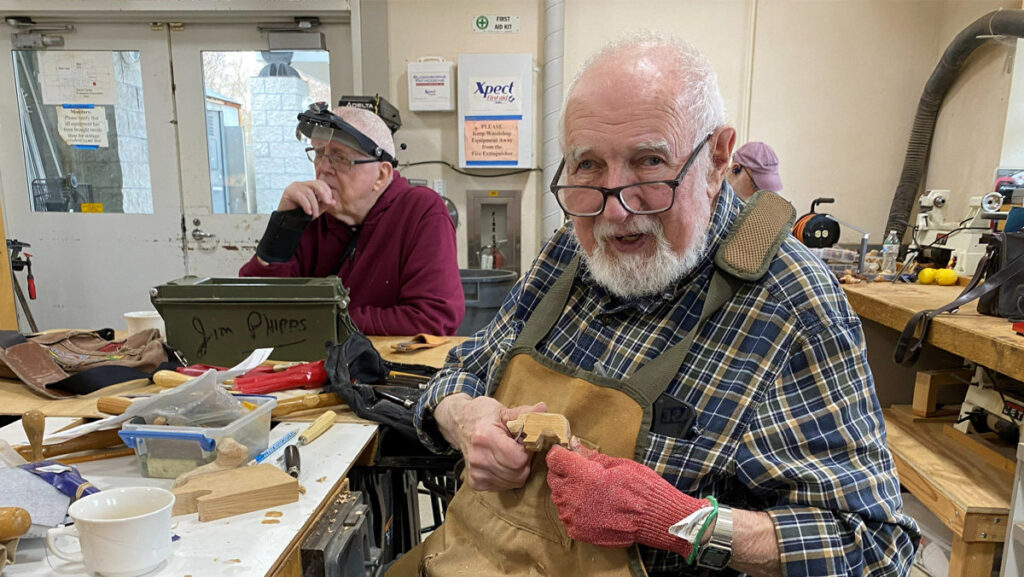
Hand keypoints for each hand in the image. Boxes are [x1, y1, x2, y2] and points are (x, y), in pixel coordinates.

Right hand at [278, 180, 335, 216]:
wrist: (287, 220)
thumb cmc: (301, 214)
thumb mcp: (315, 209)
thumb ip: (324, 205)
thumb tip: (333, 201)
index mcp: (309, 186)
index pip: (321, 183)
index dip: (327, 191)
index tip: (331, 202)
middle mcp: (302, 184)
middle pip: (316, 184)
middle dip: (324, 193)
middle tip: (328, 203)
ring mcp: (294, 187)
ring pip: (309, 192)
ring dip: (314, 205)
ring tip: (315, 215)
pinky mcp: (288, 192)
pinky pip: (300, 196)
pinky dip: (307, 205)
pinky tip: (309, 212)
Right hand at [434, 394, 545, 490]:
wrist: (459, 423)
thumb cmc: (483, 416)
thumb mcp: (503, 411)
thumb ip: (525, 413)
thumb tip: (543, 408)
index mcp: (485, 438)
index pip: (518, 459)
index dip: (526, 451)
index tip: (523, 441)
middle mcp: (478, 458)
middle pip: (518, 473)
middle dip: (524, 461)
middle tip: (518, 447)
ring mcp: (476, 473)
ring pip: (513, 482)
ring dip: (518, 470)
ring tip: (509, 453)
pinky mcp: (475, 482)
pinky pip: (503, 487)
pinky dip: (508, 477)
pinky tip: (501, 463)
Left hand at [546, 445, 708, 555]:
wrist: (656, 520)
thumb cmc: (641, 488)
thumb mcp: (618, 464)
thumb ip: (591, 456)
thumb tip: (574, 444)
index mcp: (581, 475)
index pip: (554, 458)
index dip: (561, 454)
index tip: (569, 454)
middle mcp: (572, 496)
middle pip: (554, 478)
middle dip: (565, 473)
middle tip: (584, 474)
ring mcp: (573, 517)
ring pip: (559, 498)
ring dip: (570, 492)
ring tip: (593, 493)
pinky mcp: (577, 532)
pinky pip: (567, 516)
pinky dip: (576, 511)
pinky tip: (594, 508)